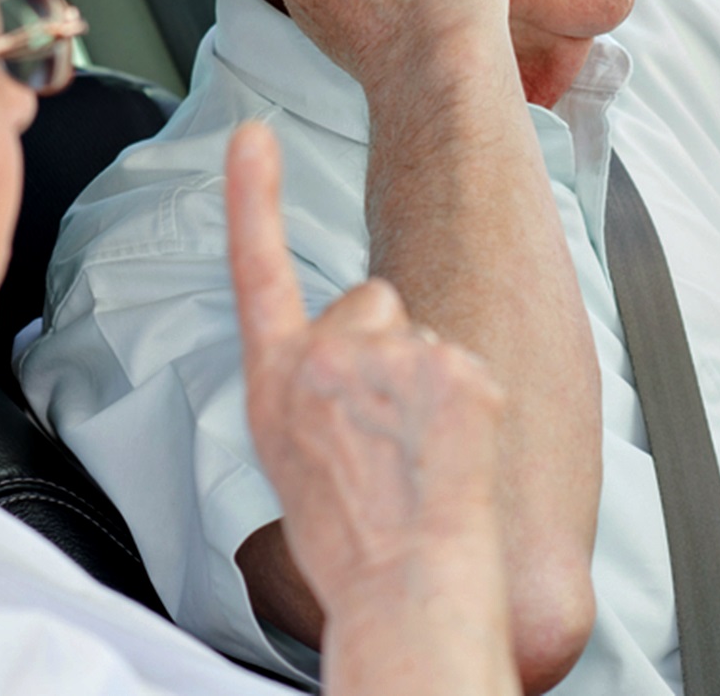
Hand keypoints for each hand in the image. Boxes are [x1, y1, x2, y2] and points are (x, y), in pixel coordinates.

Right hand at [224, 121, 507, 626]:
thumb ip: (310, 390)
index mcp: (276, 380)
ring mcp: (391, 356)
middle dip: (386, 347)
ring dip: (427, 383)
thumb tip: (339, 373)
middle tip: (386, 431)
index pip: (256, 268)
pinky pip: (467, 366)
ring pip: (423, 337)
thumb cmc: (351, 539)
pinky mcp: (452, 367)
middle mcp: (325, 356)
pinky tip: (447, 453)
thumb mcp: (292, 456)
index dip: (253, 196)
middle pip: (373, 301)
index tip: (251, 135)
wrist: (403, 585)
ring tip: (414, 455)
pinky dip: (468, 404)